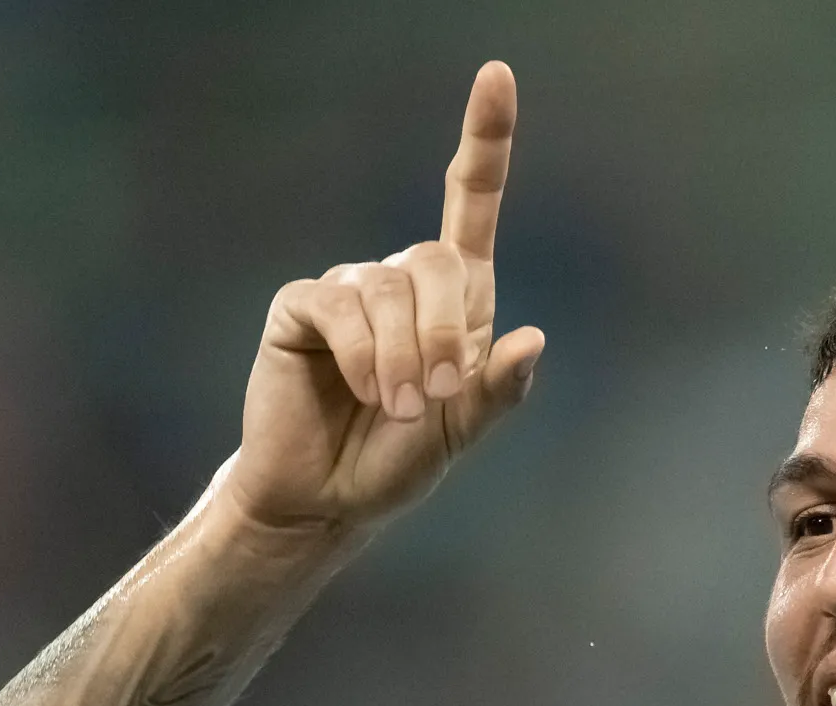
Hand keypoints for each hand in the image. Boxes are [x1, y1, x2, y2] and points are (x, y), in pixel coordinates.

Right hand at [220, 60, 545, 541]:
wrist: (327, 498)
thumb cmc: (393, 461)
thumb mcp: (460, 432)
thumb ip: (496, 391)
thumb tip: (532, 339)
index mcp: (452, 299)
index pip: (469, 201)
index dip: (484, 139)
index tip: (497, 77)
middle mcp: (400, 281)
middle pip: (435, 259)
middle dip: (444, 332)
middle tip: (438, 394)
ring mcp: (348, 290)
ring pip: (388, 290)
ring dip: (402, 358)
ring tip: (396, 408)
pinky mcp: (303, 307)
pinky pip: (341, 306)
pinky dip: (364, 354)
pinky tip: (366, 390)